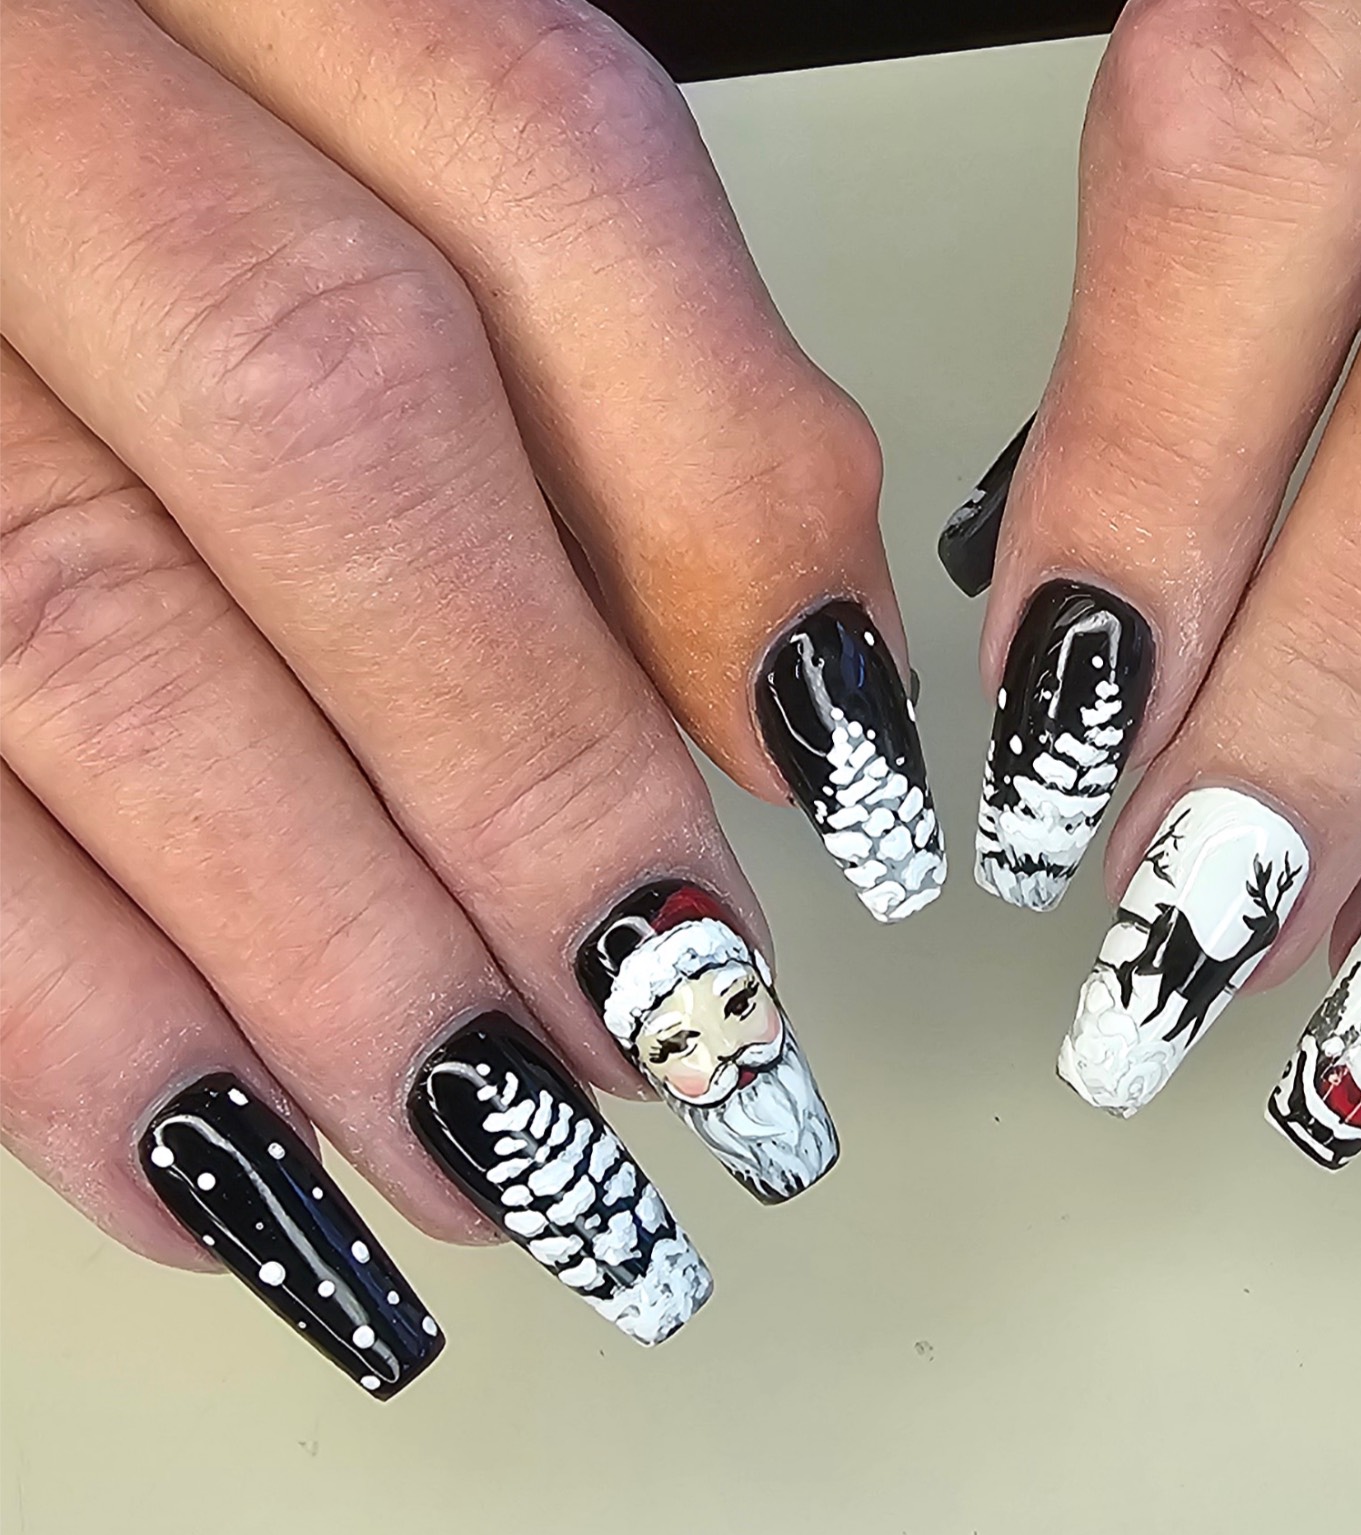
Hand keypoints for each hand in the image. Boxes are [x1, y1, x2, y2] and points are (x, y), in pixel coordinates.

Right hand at [0, 0, 941, 1393]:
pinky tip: (228, 1178)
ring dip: (328, 963)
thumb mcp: (385, 166)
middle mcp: (19, 92)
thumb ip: (605, 375)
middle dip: (534, 780)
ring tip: (512, 1166)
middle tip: (693, 1039)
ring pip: (78, 642)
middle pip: (323, 420)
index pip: (539, 167)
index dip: (726, 501)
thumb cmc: (170, 186)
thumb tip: (801, 707)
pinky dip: (61, 1033)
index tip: (855, 790)